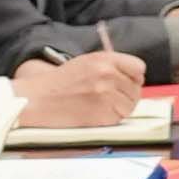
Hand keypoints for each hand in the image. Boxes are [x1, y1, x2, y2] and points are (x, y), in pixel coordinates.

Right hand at [9, 51, 150, 127]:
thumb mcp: (86, 62)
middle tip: (111, 98)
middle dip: (127, 95)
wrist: (39, 99)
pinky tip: (96, 114)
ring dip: (120, 108)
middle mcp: (108, 75)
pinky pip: (119, 118)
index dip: (133, 77)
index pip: (138, 68)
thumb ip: (111, 65)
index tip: (126, 82)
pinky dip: (111, 118)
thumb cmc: (60, 82)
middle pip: (136, 89)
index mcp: (105, 59)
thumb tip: (135, 76)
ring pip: (130, 105)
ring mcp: (106, 95)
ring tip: (102, 106)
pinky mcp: (102, 115)